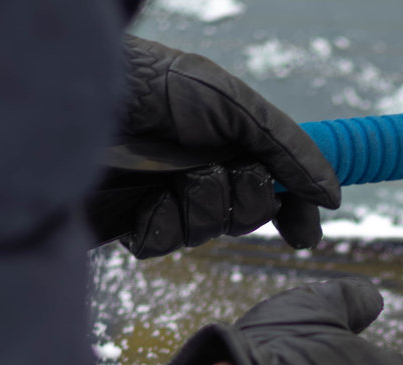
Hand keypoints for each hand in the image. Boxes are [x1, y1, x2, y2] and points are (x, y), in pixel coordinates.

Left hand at [96, 36, 340, 257]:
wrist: (69, 96)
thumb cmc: (148, 83)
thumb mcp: (230, 102)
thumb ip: (286, 146)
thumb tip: (333, 193)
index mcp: (226, 139)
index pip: (276, 184)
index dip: (295, 210)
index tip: (305, 234)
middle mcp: (198, 168)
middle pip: (248, 214)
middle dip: (241, 201)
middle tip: (217, 174)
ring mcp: (163, 196)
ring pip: (207, 232)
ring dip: (197, 208)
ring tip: (170, 181)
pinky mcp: (127, 220)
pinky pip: (163, 244)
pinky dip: (157, 226)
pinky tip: (140, 203)